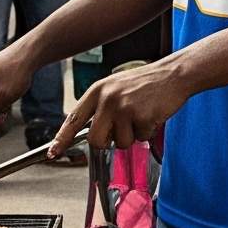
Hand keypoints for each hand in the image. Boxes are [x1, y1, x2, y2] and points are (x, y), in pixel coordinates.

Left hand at [52, 59, 191, 154]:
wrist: (173, 74)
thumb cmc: (146, 83)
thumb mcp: (116, 88)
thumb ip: (102, 107)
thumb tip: (93, 134)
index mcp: (98, 90)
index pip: (74, 119)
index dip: (62, 139)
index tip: (53, 153)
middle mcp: (107, 99)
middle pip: (96, 140)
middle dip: (108, 141)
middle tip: (122, 129)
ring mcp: (124, 108)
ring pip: (120, 143)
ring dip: (132, 135)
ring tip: (141, 115)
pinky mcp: (141, 116)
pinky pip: (140, 138)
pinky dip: (147, 131)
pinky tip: (152, 114)